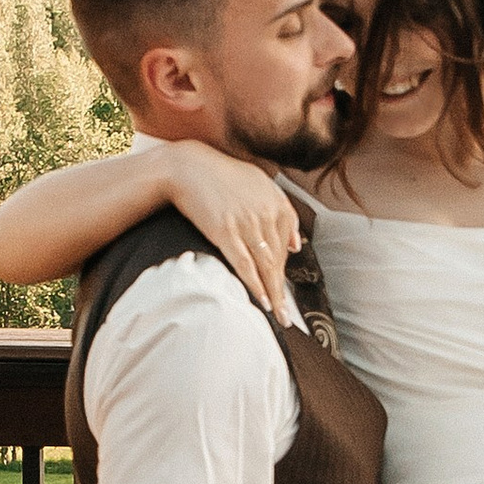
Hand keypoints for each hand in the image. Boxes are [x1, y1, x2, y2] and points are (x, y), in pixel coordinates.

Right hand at [161, 141, 302, 315]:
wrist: (188, 167)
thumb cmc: (222, 175)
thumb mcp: (259, 183)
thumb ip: (282, 210)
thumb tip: (295, 244)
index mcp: (277, 202)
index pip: (287, 245)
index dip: (285, 270)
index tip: (285, 290)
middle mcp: (266, 213)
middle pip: (278, 260)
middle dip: (283, 290)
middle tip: (286, 315)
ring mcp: (246, 224)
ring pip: (266, 266)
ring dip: (274, 294)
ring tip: (278, 316)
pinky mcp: (225, 232)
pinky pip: (245, 265)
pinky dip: (255, 285)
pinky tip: (262, 301)